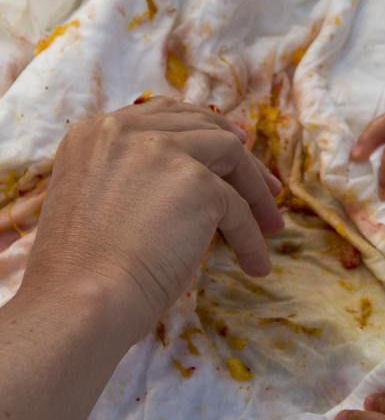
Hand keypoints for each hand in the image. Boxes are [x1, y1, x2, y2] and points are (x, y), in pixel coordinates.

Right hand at [21, 96, 283, 344]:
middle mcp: (124, 129)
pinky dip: (252, 237)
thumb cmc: (79, 275)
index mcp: (92, 132)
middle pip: (202, 127)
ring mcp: (163, 150)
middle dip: (239, 156)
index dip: (202, 130)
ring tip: (271, 226)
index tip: (231, 147)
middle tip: (265, 186)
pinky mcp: (197, 181)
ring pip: (230, 155)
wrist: (79, 303)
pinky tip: (256, 265)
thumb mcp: (95, 203)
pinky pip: (237, 207)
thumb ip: (129, 178)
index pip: (162, 116)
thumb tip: (190, 180)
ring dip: (255, 192)